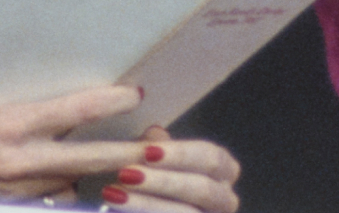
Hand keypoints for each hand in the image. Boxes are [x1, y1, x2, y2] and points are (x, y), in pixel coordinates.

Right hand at [0, 86, 153, 199]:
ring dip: (95, 174)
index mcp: (11, 124)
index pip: (73, 112)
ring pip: (72, 183)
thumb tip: (51, 104)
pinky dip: (62, 187)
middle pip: (88, 158)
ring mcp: (15, 188)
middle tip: (160, 145)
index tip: (135, 94)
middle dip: (128, 153)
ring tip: (125, 160)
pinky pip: (48, 197)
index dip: (109, 104)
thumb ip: (19, 109)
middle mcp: (18, 160)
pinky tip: (70, 179)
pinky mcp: (7, 203)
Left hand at [102, 125, 242, 212]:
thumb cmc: (151, 182)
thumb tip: (154, 133)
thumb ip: (155, 146)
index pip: (211, 157)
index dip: (180, 154)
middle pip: (203, 189)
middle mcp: (225, 200)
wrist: (140, 207)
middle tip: (125, 174)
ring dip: (147, 204)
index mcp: (222, 171)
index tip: (147, 152)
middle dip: (163, 181)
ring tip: (113, 193)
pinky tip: (115, 209)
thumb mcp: (152, 160)